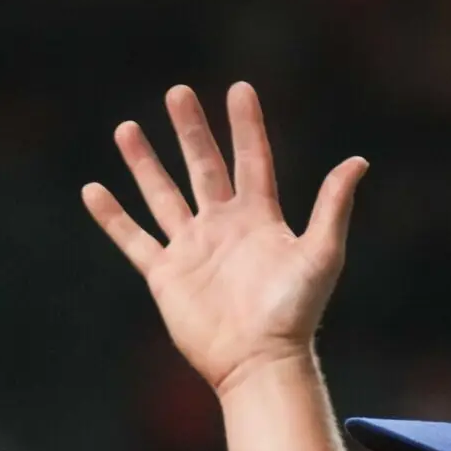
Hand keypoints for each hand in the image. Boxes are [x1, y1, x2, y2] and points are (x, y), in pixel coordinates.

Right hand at [83, 83, 368, 395]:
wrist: (258, 361)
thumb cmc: (294, 312)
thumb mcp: (321, 254)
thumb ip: (333, 206)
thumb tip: (358, 161)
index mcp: (260, 219)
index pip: (252, 160)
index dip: (246, 126)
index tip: (239, 89)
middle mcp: (223, 227)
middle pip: (203, 167)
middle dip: (190, 131)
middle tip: (177, 92)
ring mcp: (192, 249)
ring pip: (163, 194)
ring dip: (145, 162)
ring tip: (127, 128)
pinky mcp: (166, 274)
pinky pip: (133, 239)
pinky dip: (112, 217)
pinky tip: (93, 191)